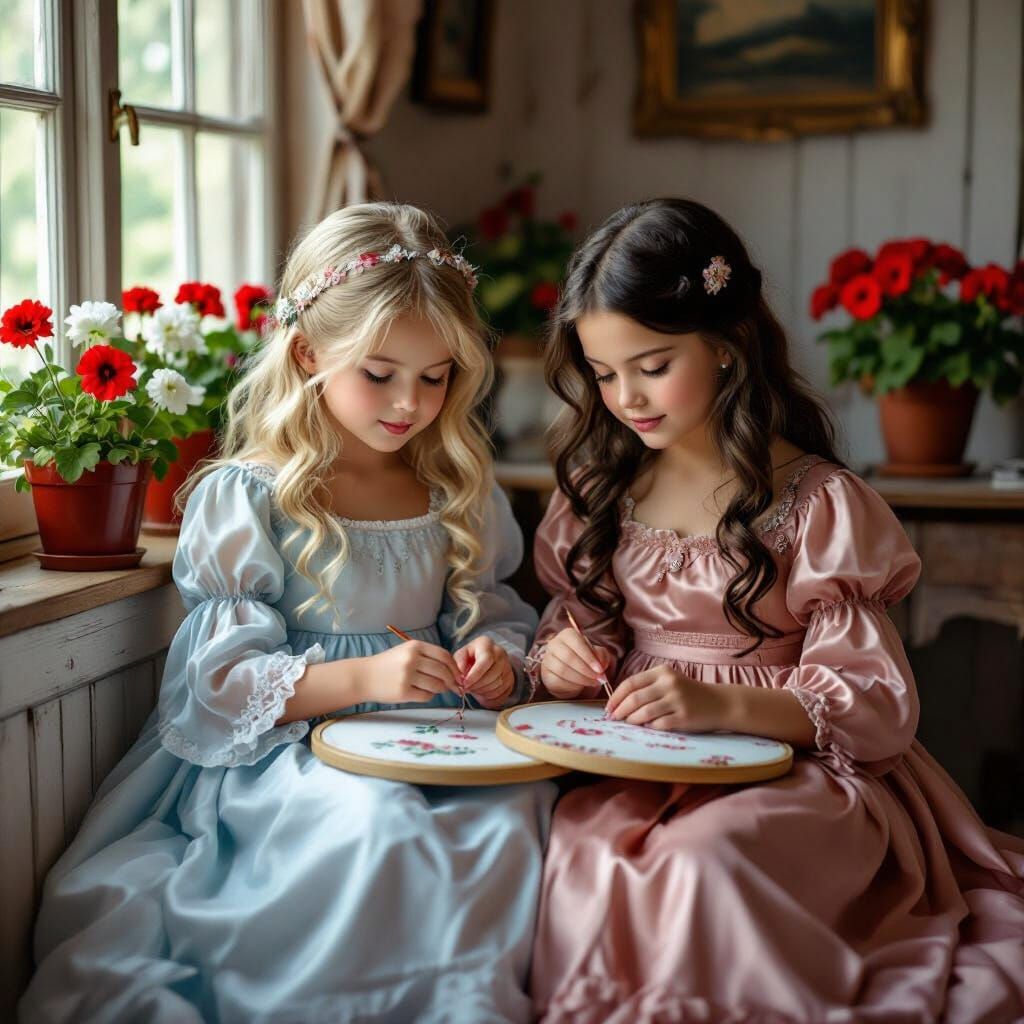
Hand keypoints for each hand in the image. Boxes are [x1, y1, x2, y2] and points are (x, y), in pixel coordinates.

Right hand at [362, 640, 461, 703]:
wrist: (364, 676)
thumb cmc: (388, 664)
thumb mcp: (406, 652)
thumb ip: (427, 657)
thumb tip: (453, 670)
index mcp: (414, 646)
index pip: (444, 656)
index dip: (454, 667)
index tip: (458, 674)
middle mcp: (411, 659)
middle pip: (442, 671)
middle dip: (451, 680)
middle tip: (453, 686)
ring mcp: (407, 676)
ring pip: (436, 685)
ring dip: (440, 689)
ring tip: (436, 689)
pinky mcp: (403, 692)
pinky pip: (426, 696)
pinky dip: (429, 696)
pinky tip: (423, 693)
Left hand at [454, 636, 514, 708]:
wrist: (485, 660)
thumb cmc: (471, 657)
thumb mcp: (461, 655)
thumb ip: (458, 663)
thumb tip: (460, 676)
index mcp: (486, 644)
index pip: (485, 660)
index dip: (474, 675)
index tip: (465, 684)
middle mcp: (500, 652)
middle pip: (493, 674)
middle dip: (477, 685)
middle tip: (467, 688)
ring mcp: (508, 665)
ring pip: (498, 684)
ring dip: (483, 690)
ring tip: (474, 688)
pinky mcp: (511, 678)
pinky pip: (502, 691)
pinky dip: (490, 695)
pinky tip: (482, 691)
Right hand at [540, 627, 614, 698]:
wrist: (572, 674)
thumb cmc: (584, 660)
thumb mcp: (597, 655)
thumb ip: (601, 656)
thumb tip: (601, 664)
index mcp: (567, 635)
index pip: (576, 641)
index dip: (588, 656)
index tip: (599, 669)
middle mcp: (554, 645)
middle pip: (568, 656)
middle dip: (586, 669)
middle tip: (597, 677)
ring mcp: (547, 660)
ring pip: (562, 670)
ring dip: (581, 679)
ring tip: (592, 682)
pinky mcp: (546, 675)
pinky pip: (558, 681)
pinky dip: (572, 686)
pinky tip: (581, 686)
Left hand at [605, 666, 726, 730]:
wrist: (720, 703)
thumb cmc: (689, 693)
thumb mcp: (669, 681)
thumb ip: (647, 687)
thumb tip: (619, 703)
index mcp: (662, 672)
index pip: (630, 683)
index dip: (615, 696)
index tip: (608, 707)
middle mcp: (669, 684)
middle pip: (634, 698)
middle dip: (620, 710)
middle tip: (613, 718)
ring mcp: (677, 700)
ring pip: (644, 713)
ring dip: (631, 721)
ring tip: (627, 724)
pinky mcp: (684, 717)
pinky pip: (658, 725)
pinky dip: (649, 728)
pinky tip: (647, 728)